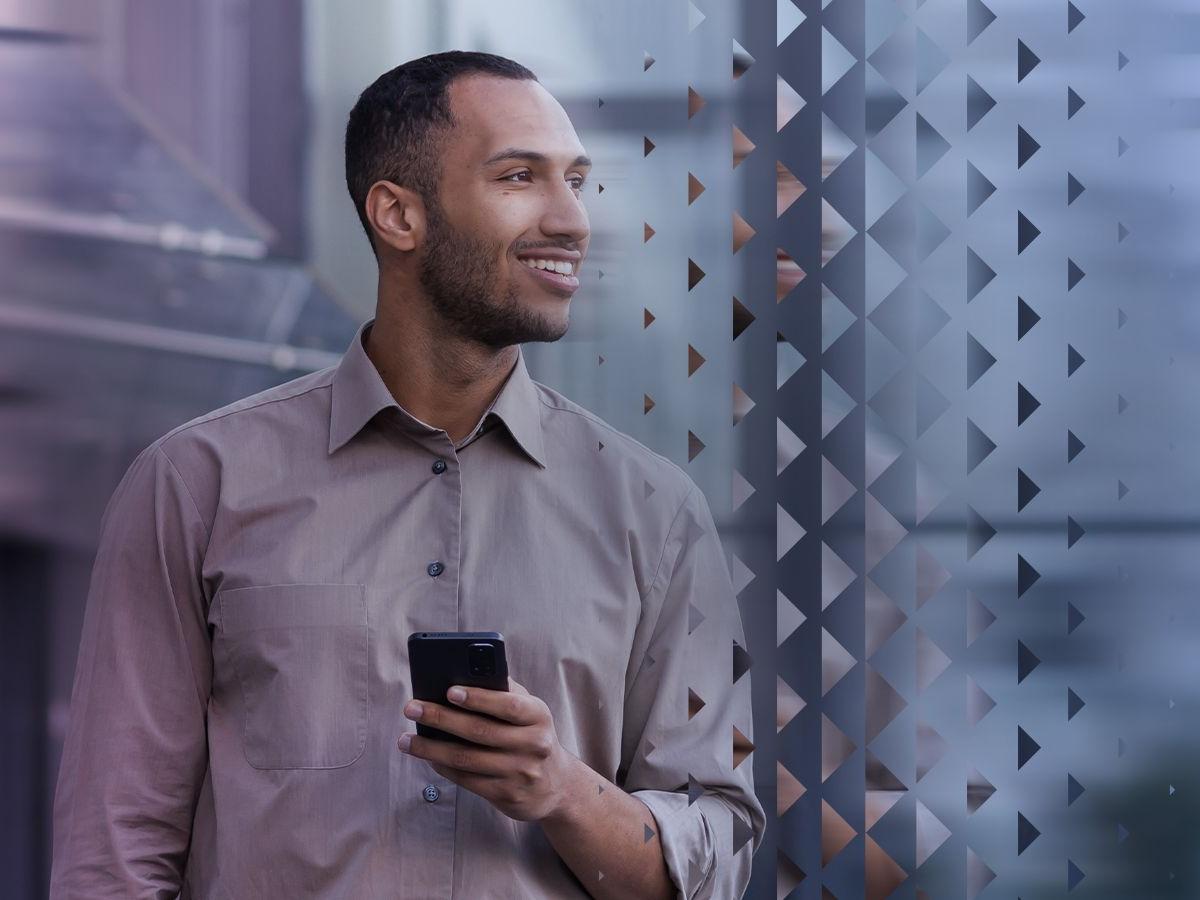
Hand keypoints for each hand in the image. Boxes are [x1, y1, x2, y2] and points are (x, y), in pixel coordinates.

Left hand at [398, 675, 582, 823]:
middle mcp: (533, 745)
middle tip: (411, 707)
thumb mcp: (530, 711)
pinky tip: (427, 757)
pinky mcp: (507, 795)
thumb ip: (504, 692)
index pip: (508, 705)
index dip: (479, 698)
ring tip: (406, 739)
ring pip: (467, 759)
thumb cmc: (531, 735)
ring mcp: (520, 773)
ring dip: (431, 749)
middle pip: (480, 731)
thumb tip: (462, 675)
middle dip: (441, 718)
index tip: (449, 691)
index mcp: (538, 716)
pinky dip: (443, 767)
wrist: (556, 785)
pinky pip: (467, 781)